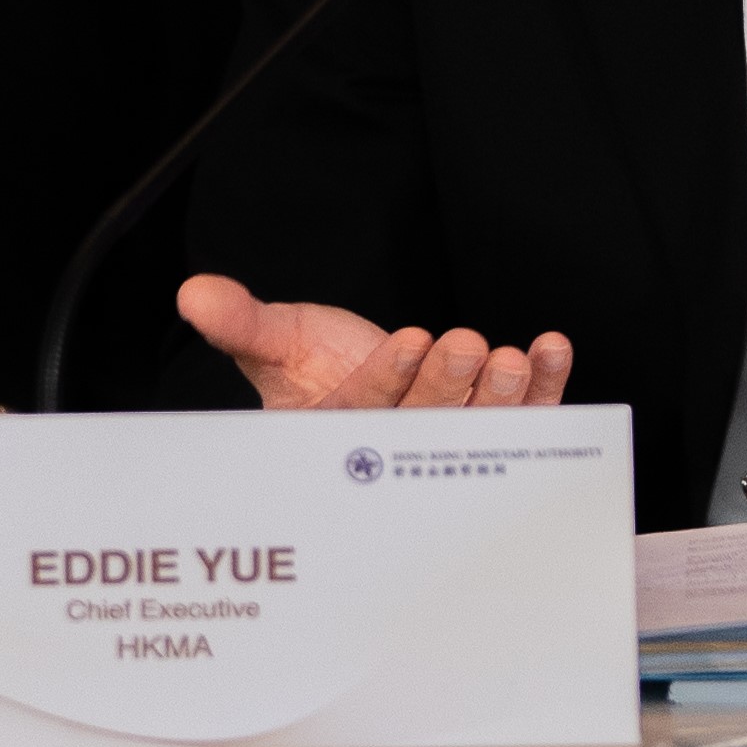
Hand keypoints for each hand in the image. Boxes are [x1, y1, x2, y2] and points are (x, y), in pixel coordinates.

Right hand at [176, 275, 570, 409]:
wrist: (358, 375)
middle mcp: (398, 453)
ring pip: (480, 425)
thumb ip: (242, 322)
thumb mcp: (276, 341)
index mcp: (340, 439)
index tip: (412, 339)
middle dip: (450, 385)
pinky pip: (526, 413)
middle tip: (468, 345)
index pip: (364, 411)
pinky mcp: (495, 429)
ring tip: (513, 356)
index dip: (389, 378)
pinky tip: (553, 350)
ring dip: (501, 392)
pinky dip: (545, 384)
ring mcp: (451, 444)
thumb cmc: (313, 365)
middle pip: (427, 422)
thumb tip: (193, 293)